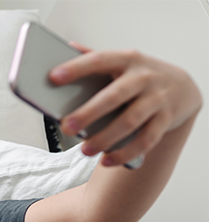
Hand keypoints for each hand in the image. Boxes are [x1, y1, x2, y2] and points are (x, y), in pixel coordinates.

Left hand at [50, 45, 201, 166]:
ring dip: (106, 138)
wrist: (181, 87)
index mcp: (127, 59)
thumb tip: (66, 46)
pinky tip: (107, 160)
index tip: (53, 77)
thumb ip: (95, 57)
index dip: (76, 68)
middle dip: (89, 113)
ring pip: (130, 121)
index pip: (99, 60)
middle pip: (114, 96)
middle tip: (66, 127)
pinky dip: (125, 153)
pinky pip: (146, 140)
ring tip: (85, 150)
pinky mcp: (165, 120)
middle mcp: (144, 77)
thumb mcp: (121, 61)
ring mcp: (157, 99)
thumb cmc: (139, 76)